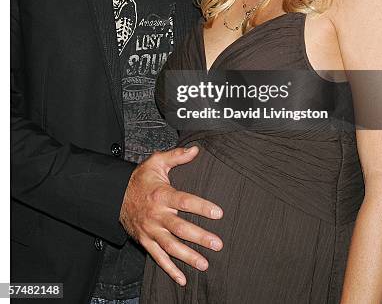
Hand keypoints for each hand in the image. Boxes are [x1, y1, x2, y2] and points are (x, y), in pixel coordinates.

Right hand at [119, 145, 222, 285]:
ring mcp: (150, 231)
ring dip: (188, 256)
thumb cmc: (140, 179)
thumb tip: (196, 150)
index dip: (201, 207)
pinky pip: (158, 258)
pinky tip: (183, 279)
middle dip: (199, 237)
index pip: (184, 201)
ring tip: (205, 263)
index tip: (218, 212)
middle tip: (217, 244)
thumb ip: (177, 156)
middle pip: (180, 228)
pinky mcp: (145, 241)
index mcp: (161, 195)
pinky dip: (170, 269)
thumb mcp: (156, 162)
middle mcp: (156, 215)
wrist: (115, 195)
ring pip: (170, 247)